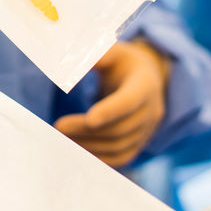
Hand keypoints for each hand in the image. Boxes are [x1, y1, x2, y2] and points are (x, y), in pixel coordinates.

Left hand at [54, 39, 169, 167]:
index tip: (89, 119)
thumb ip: (93, 58)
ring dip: (89, 146)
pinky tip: (77, 151)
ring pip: (119, 146)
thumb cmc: (122, 62)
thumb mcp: (112, 52)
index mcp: (145, 84)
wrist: (147, 77)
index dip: (110, 111)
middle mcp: (151, 111)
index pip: (129, 101)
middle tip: (59, 127)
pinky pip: (120, 156)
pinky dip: (99, 158)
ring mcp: (147, 130)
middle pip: (119, 127)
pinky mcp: (140, 143)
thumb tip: (67, 68)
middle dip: (87, 130)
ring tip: (62, 140)